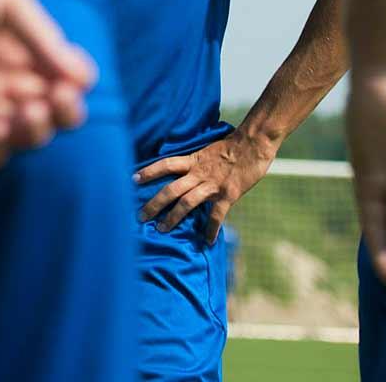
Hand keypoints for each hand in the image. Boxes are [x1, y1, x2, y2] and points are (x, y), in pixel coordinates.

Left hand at [135, 130, 275, 240]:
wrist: (253, 143)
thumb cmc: (232, 145)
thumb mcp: (208, 150)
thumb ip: (196, 162)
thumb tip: (186, 170)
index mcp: (193, 160)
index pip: (165, 165)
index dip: (148, 172)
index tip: (132, 179)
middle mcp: (199, 173)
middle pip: (170, 189)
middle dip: (154, 204)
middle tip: (140, 216)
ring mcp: (212, 185)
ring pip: (186, 203)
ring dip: (172, 217)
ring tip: (161, 229)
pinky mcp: (228, 194)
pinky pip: (216, 215)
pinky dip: (211, 229)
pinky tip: (207, 241)